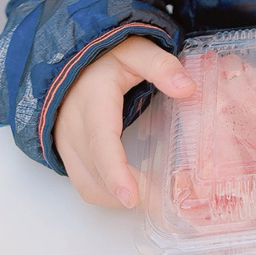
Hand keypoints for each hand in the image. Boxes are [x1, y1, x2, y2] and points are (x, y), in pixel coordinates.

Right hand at [53, 34, 195, 208]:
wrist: (72, 61)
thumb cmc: (105, 56)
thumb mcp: (135, 50)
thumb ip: (160, 66)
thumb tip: (187, 88)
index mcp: (92, 101)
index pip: (101, 141)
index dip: (115, 172)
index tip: (131, 197)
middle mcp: (74, 128)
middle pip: (97, 173)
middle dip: (130, 194)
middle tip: (168, 204)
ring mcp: (68, 145)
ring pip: (89, 185)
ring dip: (119, 199)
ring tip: (157, 202)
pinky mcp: (71, 155)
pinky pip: (87, 184)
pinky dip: (109, 195)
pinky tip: (137, 194)